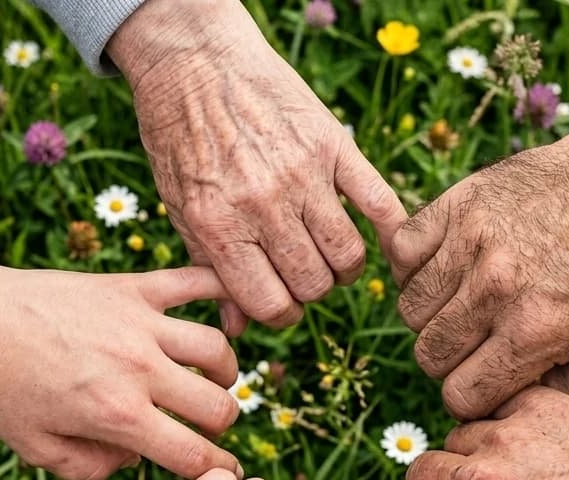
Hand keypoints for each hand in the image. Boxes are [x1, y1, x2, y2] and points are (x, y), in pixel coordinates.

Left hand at [0, 264, 242, 479]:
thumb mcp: (35, 449)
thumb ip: (91, 469)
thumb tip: (133, 460)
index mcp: (118, 416)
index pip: (195, 455)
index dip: (218, 471)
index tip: (223, 470)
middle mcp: (139, 369)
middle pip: (219, 406)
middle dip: (220, 425)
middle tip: (203, 424)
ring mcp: (139, 323)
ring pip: (217, 349)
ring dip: (223, 371)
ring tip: (208, 377)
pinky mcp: (131, 287)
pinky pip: (196, 283)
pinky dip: (220, 294)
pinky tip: (223, 312)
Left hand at [109, 0, 406, 335]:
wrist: (193, 60)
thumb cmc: (179, 138)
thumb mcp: (179, 207)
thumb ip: (210, 267)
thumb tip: (238, 329)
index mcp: (219, 226)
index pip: (270, 305)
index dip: (279, 313)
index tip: (279, 301)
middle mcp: (263, 204)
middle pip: (314, 285)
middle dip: (311, 292)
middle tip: (302, 275)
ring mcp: (303, 174)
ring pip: (348, 256)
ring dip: (344, 267)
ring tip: (330, 254)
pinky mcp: (333, 144)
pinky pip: (378, 203)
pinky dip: (389, 230)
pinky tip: (383, 239)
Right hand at [389, 131, 568, 419]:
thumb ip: (561, 392)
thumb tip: (509, 410)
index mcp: (533, 332)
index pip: (460, 397)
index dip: (472, 398)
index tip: (485, 382)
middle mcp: (496, 290)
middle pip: (429, 357)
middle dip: (452, 361)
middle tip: (478, 343)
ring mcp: (472, 244)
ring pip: (410, 310)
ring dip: (433, 316)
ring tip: (464, 304)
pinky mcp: (457, 205)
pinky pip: (402, 252)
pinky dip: (414, 267)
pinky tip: (446, 269)